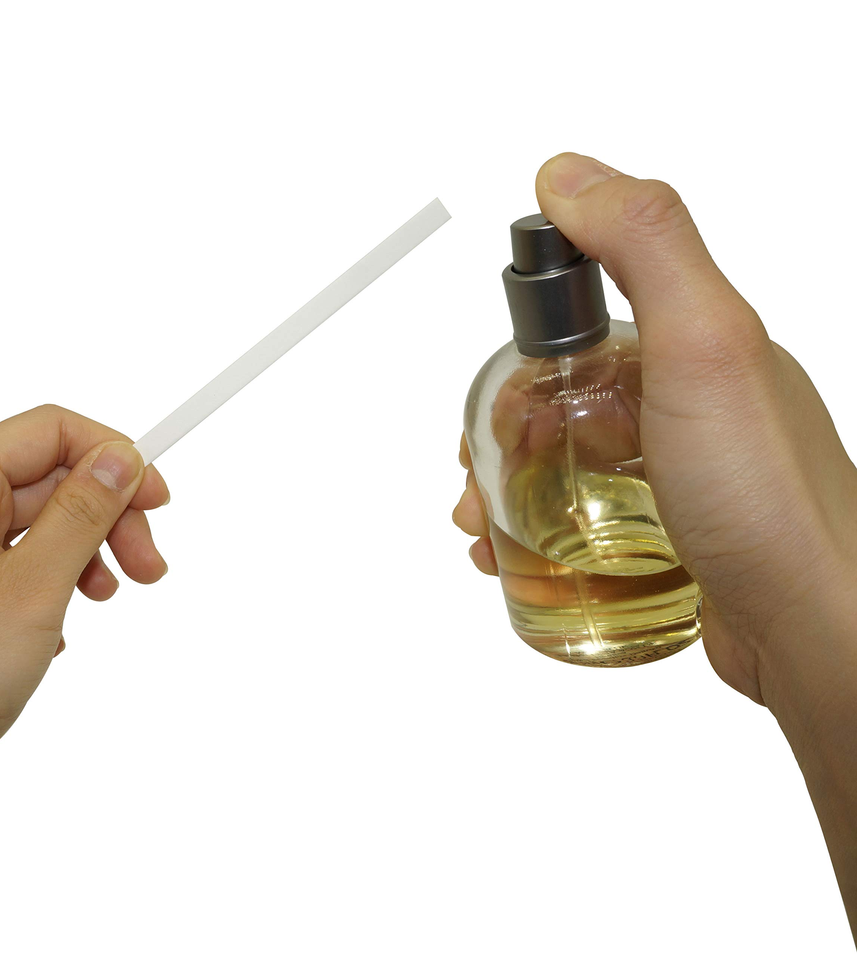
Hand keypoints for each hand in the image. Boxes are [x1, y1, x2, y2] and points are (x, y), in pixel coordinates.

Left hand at [0, 405, 169, 837]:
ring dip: (87, 552)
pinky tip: (58, 628)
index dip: (113, 455)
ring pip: (37, 523)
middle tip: (149, 566)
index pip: (51, 431)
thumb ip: (81, 515)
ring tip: (110, 596)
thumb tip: (118, 460)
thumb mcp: (30, 591)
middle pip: (50, 478)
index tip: (158, 499)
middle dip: (109, 516)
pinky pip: (15, 561)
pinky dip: (51, 584)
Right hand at [453, 153, 856, 709]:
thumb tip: (568, 173)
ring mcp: (680, 475)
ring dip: (512, 493)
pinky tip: (522, 563)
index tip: (499, 406)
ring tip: (483, 532)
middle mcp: (688, 406)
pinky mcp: (672, 537)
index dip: (524, 360)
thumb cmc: (767, 500)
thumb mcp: (704, 344)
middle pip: (565, 403)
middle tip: (477, 480)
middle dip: (505, 437)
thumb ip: (644, 243)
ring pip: (570, 468)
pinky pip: (590, 522)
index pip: (584, 328)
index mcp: (694, 348)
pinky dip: (543, 538)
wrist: (816, 633)